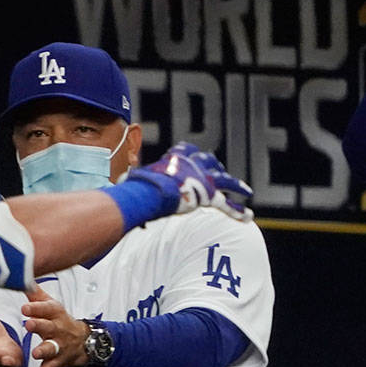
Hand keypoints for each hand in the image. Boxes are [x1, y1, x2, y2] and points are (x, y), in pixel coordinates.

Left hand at [19, 288, 91, 366]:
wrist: (84, 341)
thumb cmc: (61, 321)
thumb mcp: (51, 306)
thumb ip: (36, 295)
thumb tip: (23, 277)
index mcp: (55, 313)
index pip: (46, 308)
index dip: (36, 307)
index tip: (25, 307)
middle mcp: (58, 328)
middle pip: (48, 326)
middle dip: (39, 325)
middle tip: (29, 324)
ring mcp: (60, 345)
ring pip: (51, 347)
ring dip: (43, 350)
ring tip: (35, 353)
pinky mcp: (60, 360)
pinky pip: (53, 366)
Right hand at [129, 143, 253, 221]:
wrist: (149, 192)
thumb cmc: (137, 187)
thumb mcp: (133, 179)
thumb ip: (132, 182)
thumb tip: (116, 186)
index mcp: (175, 159)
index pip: (187, 151)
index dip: (192, 154)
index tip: (197, 156)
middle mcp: (193, 165)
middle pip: (209, 163)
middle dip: (216, 168)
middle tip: (222, 172)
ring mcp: (203, 179)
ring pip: (225, 181)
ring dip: (236, 185)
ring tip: (246, 190)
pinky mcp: (209, 196)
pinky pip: (227, 204)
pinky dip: (238, 210)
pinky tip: (249, 215)